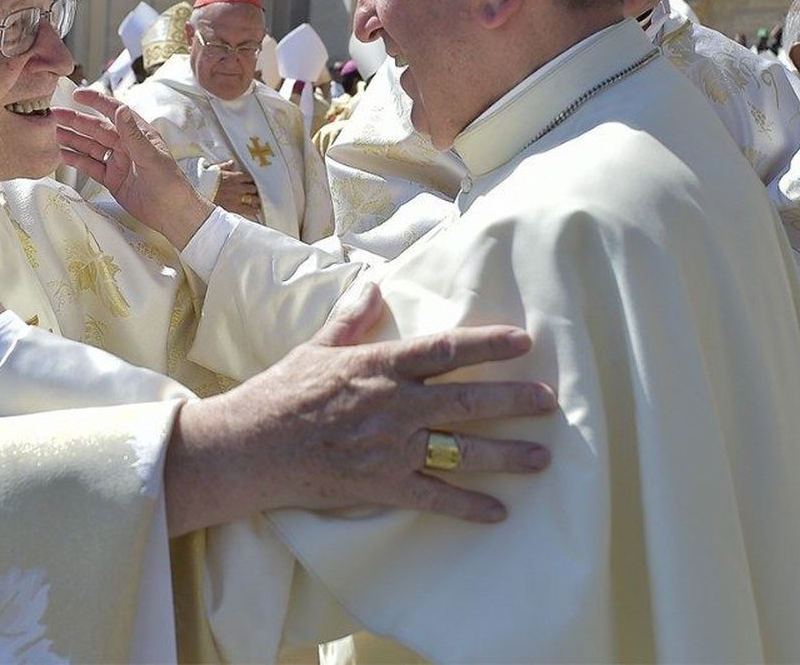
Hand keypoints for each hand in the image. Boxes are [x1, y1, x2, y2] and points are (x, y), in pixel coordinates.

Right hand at [55, 87, 214, 246]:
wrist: (172, 214)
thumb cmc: (169, 184)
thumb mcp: (151, 157)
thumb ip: (133, 134)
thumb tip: (120, 109)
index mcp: (138, 134)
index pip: (114, 112)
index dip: (96, 101)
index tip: (77, 95)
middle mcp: (126, 145)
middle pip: (96, 129)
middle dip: (75, 121)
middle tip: (53, 115)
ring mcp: (117, 162)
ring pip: (90, 147)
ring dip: (71, 139)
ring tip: (50, 133)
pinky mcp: (111, 179)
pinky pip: (90, 166)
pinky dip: (75, 160)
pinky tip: (61, 154)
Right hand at [166, 284, 554, 534]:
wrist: (249, 446)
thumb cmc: (280, 393)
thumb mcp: (316, 347)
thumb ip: (352, 319)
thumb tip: (376, 287)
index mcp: (378, 366)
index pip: (445, 350)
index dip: (488, 345)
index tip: (523, 341)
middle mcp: (393, 405)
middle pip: (466, 401)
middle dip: (514, 401)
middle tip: (550, 402)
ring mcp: (390, 448)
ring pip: (461, 450)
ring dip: (507, 454)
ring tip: (543, 458)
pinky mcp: (381, 485)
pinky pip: (434, 497)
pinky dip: (467, 505)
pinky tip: (498, 512)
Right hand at [212, 160, 261, 221]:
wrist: (200, 193)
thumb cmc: (206, 181)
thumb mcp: (215, 170)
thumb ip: (225, 166)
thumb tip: (231, 163)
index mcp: (234, 177)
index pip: (248, 178)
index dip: (250, 181)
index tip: (250, 183)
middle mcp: (238, 187)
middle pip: (253, 189)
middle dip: (254, 191)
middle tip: (254, 193)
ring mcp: (237, 198)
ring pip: (253, 199)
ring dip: (256, 201)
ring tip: (257, 203)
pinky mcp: (234, 208)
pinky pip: (248, 210)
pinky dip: (253, 211)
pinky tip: (255, 211)